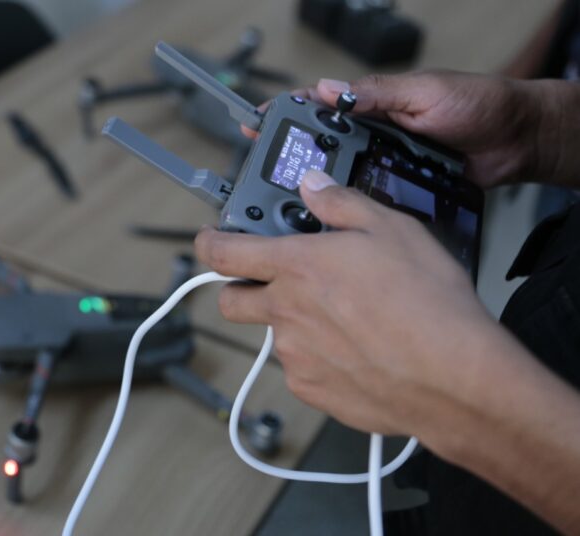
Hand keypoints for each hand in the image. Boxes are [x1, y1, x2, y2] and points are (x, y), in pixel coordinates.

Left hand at [195, 170, 501, 437]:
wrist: (452, 376)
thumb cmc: (428, 303)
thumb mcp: (391, 229)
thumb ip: (341, 204)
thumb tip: (315, 186)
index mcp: (296, 267)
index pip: (224, 253)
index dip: (208, 242)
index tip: (210, 240)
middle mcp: (285, 312)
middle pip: (231, 301)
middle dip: (242, 288)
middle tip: (274, 282)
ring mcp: (295, 355)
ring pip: (273, 334)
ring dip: (292, 323)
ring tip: (343, 319)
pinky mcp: (312, 389)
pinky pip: (300, 369)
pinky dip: (316, 358)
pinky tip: (354, 350)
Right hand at [246, 72, 562, 188]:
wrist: (514, 142)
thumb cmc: (476, 105)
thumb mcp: (423, 92)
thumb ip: (376, 94)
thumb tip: (326, 89)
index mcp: (368, 108)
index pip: (315, 110)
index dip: (284, 118)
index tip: (255, 126)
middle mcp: (368, 140)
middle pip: (317, 153)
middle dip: (288, 166)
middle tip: (264, 181)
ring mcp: (379, 169)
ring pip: (336, 183)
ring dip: (313, 194)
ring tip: (288, 209)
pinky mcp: (394, 194)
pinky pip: (364, 205)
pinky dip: (346, 214)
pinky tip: (329, 225)